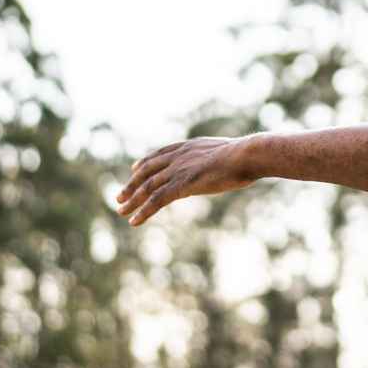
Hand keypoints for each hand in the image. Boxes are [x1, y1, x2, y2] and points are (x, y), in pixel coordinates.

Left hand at [116, 137, 253, 225]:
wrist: (247, 155)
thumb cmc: (247, 156)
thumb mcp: (228, 153)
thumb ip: (217, 158)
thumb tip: (226, 162)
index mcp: (189, 147)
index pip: (160, 154)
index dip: (145, 163)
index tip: (134, 168)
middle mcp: (179, 157)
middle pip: (147, 171)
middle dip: (132, 184)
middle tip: (120, 197)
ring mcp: (179, 170)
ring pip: (148, 187)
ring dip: (133, 200)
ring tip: (122, 211)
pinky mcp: (182, 185)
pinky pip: (156, 200)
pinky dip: (144, 211)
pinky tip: (134, 221)